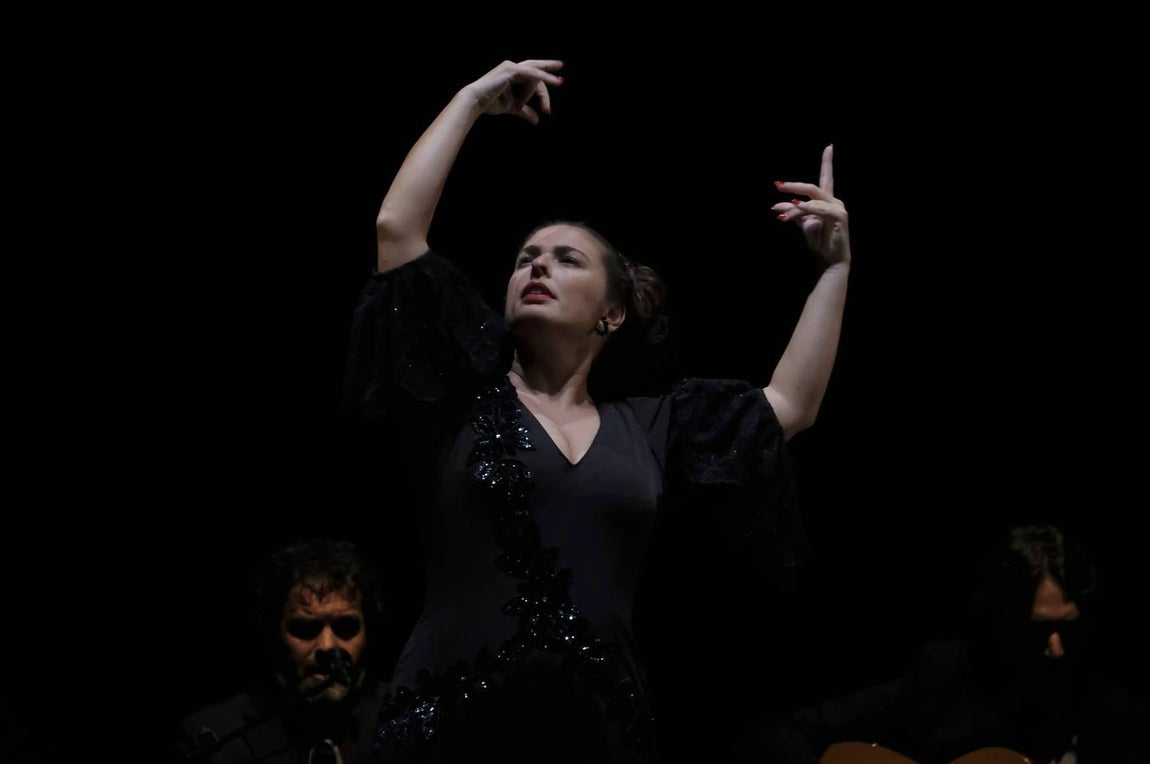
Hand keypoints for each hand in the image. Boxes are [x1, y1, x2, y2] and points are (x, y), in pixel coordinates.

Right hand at [462, 59, 564, 124]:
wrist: (475, 102)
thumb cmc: (490, 103)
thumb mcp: (513, 107)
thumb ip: (525, 111)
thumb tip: (537, 120)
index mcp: (511, 74)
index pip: (531, 80)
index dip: (542, 95)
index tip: (547, 111)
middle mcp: (511, 67)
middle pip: (535, 70)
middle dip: (548, 68)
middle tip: (561, 70)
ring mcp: (511, 67)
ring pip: (534, 73)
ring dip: (546, 82)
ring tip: (560, 83)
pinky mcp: (511, 70)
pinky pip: (532, 73)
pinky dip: (544, 78)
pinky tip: (555, 82)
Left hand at [773, 145, 849, 266]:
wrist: (829, 260)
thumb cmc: (820, 242)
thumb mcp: (803, 224)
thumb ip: (793, 212)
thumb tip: (776, 205)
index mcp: (827, 200)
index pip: (827, 178)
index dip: (827, 162)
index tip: (829, 146)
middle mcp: (834, 201)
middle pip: (813, 187)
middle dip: (794, 185)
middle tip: (778, 185)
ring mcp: (838, 208)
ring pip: (812, 201)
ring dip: (794, 207)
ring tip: (781, 215)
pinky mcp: (839, 217)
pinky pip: (818, 209)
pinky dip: (804, 209)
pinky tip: (793, 209)